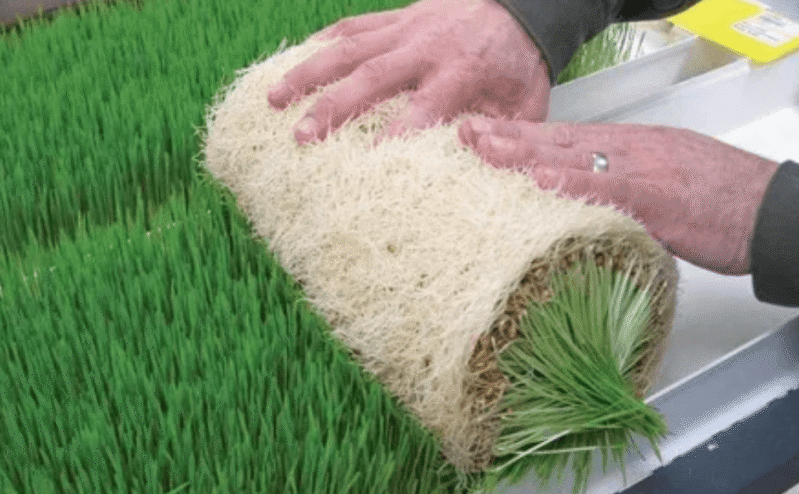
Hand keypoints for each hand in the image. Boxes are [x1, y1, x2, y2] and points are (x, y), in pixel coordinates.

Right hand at [267, 0, 550, 145]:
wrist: (526, 5)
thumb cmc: (521, 64)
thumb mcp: (526, 104)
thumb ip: (504, 137)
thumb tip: (475, 172)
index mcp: (461, 72)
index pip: (421, 108)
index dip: (392, 135)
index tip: (362, 164)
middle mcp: (427, 47)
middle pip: (372, 77)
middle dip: (333, 106)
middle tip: (299, 136)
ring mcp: (407, 27)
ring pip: (350, 48)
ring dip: (308, 73)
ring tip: (272, 98)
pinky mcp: (397, 16)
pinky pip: (354, 26)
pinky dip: (322, 42)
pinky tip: (293, 60)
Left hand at [458, 117, 779, 275]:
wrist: (774, 211)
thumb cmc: (721, 201)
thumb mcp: (661, 186)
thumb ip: (617, 190)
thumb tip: (579, 201)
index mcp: (628, 148)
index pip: (560, 139)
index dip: (517, 136)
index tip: (480, 133)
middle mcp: (628, 152)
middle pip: (555, 141)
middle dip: (506, 137)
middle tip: (461, 132)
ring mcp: (641, 172)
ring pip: (571, 158)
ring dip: (522, 153)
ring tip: (481, 148)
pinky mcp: (657, 200)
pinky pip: (606, 190)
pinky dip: (570, 186)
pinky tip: (538, 183)